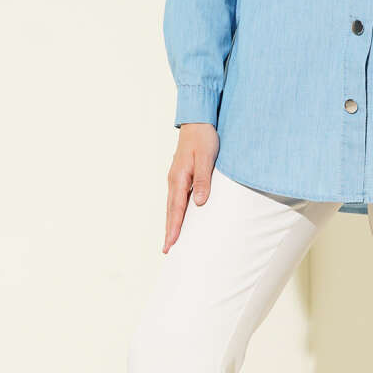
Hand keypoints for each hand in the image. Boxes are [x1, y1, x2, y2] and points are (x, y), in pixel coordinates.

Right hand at [163, 122, 219, 253]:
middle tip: (167, 250)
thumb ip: (203, 180)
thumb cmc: (203, 138)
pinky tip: (179, 218)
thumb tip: (199, 203)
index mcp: (179, 178)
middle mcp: (174, 180)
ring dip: (171, 223)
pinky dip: (176, 212)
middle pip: (171, 211)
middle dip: (169, 231)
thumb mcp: (206, 158)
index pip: (177, 209)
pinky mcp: (181, 175)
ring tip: (171, 240)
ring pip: (173, 206)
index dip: (175, 227)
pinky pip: (177, 199)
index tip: (172, 244)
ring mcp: (176, 178)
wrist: (198, 121)